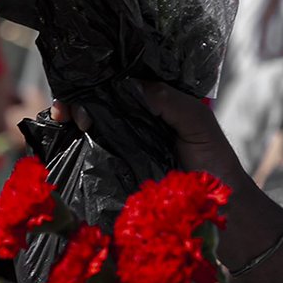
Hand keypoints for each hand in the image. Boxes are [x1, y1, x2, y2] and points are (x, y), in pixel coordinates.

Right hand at [52, 82, 242, 181]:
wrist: (217, 203)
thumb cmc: (212, 157)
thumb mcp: (196, 120)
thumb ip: (169, 99)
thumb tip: (132, 84)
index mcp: (152, 102)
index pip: (119, 82)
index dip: (97, 78)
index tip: (84, 85)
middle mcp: (132, 119)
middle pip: (96, 100)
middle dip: (77, 97)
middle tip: (70, 110)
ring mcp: (121, 144)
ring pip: (86, 123)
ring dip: (70, 116)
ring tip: (66, 119)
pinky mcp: (114, 169)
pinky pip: (88, 153)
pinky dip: (71, 142)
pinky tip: (64, 137)